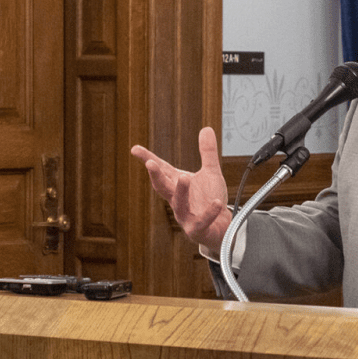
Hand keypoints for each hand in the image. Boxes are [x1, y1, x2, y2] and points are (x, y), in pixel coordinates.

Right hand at [131, 127, 230, 253]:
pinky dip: (209, 212)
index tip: (135, 149)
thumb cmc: (211, 200)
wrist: (222, 227)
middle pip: (163, 187)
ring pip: (179, 204)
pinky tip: (217, 203)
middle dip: (156, 176)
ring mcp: (185, 216)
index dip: (148, 159)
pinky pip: (202, 221)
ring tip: (184, 178)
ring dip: (181, 191)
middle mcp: (177, 200)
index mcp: (177, 184)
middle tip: (150, 163)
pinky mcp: (197, 229)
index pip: (161, 170)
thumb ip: (207, 152)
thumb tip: (206, 128)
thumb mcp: (211, 173)